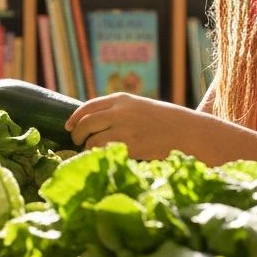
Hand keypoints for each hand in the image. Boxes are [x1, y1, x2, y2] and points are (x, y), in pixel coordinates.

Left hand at [65, 93, 194, 156]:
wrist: (188, 131)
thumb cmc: (164, 121)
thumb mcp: (139, 108)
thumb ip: (118, 111)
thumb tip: (94, 124)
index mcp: (121, 99)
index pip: (88, 107)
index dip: (75, 117)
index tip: (68, 126)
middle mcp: (120, 111)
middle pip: (86, 122)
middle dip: (77, 133)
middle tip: (77, 141)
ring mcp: (124, 129)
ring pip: (92, 139)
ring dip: (87, 147)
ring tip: (90, 151)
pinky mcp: (130, 145)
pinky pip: (104, 151)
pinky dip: (98, 155)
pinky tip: (101, 158)